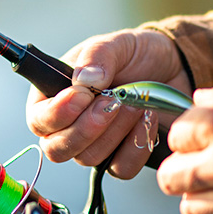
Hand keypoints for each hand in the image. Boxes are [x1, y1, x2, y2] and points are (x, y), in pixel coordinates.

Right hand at [26, 28, 191, 177]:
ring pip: (89, 158)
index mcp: (54, 98)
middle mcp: (69, 126)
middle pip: (57, 149)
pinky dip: (136, 146)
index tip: (83, 96)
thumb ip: (98, 56)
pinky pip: (121, 168)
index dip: (57, 114)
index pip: (39, 120)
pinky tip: (147, 120)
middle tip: (114, 102)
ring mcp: (95, 144)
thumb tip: (85, 80)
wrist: (173, 67)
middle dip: (86, 128)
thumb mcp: (117, 45)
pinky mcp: (122, 156)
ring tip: (137, 103)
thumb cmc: (136, 55)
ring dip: (116, 131)